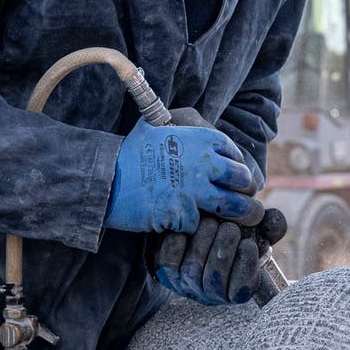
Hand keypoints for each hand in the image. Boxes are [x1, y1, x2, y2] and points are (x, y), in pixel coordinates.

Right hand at [106, 120, 262, 232]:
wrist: (106, 178)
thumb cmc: (130, 152)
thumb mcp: (157, 125)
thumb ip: (182, 125)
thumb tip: (197, 123)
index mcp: (202, 139)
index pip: (235, 155)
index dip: (236, 167)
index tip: (231, 176)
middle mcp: (204, 163)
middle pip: (242, 179)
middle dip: (242, 189)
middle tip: (239, 198)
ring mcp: (196, 190)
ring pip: (233, 206)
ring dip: (237, 214)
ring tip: (241, 218)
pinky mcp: (184, 214)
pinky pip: (202, 223)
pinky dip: (198, 226)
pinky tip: (192, 223)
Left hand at [151, 208, 287, 303]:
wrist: (204, 231)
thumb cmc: (238, 233)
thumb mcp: (259, 229)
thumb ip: (271, 225)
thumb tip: (271, 218)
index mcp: (236, 290)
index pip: (239, 290)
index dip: (244, 267)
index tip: (248, 243)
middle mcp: (211, 293)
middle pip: (214, 280)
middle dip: (223, 250)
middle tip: (230, 227)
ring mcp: (187, 284)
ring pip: (192, 270)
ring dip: (203, 243)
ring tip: (212, 222)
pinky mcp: (167, 272)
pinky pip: (169, 261)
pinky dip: (178, 243)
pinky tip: (188, 227)